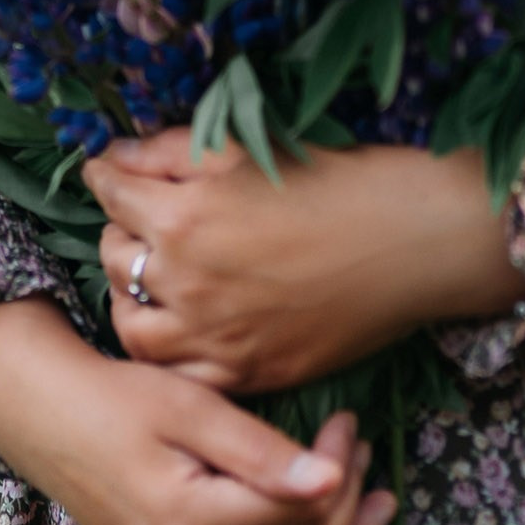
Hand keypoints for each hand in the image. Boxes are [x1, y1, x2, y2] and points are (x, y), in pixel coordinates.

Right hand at [0, 293, 391, 524]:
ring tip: (375, 505)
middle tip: (360, 450)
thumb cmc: (123, 402)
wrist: (57, 428)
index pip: (303, 511)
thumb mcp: (193, 407)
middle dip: (350, 503)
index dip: (340, 469)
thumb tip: (331, 483)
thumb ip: (262, 452)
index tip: (348, 426)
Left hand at [84, 128, 524, 390]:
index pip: (111, 194)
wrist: (417, 242)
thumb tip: (115, 157)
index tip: (111, 172)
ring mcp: (215, 338)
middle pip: (114, 258)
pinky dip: (170, 356)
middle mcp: (186, 284)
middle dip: (121, 231)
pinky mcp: (249, 373)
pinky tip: (183, 330)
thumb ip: (171, 151)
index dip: (108, 176)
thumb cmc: (342, 181)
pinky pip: (181, 377)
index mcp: (183, 217)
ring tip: (151, 279)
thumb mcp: (249, 147)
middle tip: (141, 219)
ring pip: (132, 328)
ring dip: (130, 298)